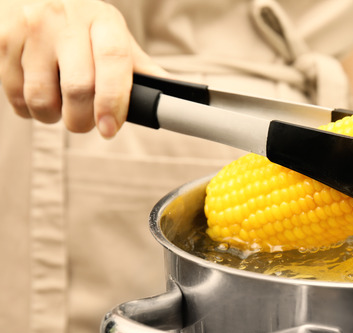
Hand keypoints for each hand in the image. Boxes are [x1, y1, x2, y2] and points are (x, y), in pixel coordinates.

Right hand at [0, 0, 166, 137]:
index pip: (114, 63)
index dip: (113, 102)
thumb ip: (139, 69)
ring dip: (52, 117)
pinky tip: (38, 95)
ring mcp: (32, 28)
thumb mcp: (113, 37)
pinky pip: (15, 95)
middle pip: (79, 88)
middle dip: (83, 120)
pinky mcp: (3, 40)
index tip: (110, 128)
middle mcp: (66, 20)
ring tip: (60, 108)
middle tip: (86, 123)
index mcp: (104, 21)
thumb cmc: (82, 25)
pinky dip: (28, 109)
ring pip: (42, 98)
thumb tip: (173, 99)